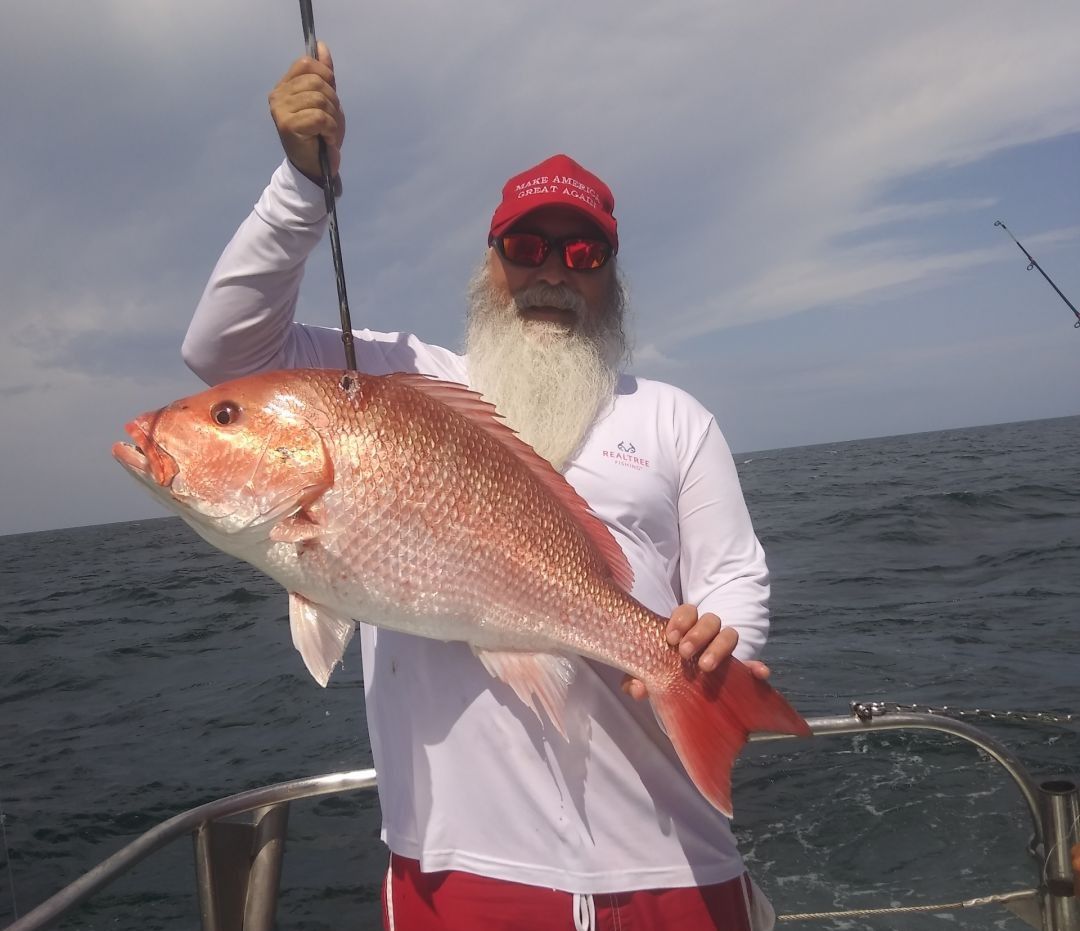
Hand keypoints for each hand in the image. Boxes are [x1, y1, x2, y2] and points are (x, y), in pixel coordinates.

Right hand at [268, 41, 345, 184]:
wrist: (315, 167)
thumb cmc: (319, 134)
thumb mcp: (325, 100)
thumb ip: (323, 74)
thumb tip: (321, 46)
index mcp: (285, 86)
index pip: (305, 63)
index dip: (324, 74)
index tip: (330, 93)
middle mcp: (278, 96)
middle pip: (315, 81)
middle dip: (332, 101)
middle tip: (330, 120)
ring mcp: (281, 111)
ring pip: (319, 99)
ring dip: (333, 117)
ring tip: (328, 130)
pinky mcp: (288, 126)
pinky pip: (320, 116)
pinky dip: (330, 129)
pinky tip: (326, 138)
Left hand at [622, 604, 769, 700]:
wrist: (686, 689)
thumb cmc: (664, 672)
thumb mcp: (649, 673)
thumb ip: (638, 678)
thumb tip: (637, 690)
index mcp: (686, 628)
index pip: (687, 611)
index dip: (680, 620)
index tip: (670, 638)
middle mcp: (707, 634)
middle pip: (709, 620)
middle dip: (698, 633)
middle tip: (684, 652)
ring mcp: (723, 650)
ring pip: (729, 635)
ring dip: (719, 647)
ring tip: (706, 666)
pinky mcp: (739, 670)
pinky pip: (752, 666)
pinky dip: (755, 668)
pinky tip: (759, 673)